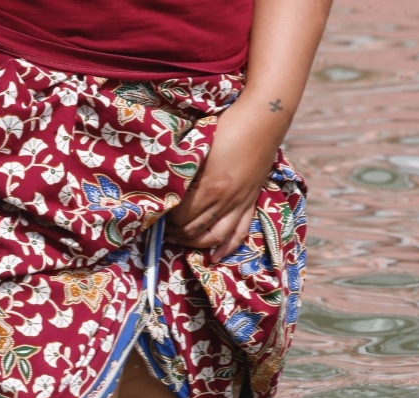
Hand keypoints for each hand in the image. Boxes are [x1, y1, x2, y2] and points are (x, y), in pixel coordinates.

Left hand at [164, 100, 279, 262]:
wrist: (263, 119)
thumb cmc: (226, 126)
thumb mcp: (199, 146)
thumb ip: (185, 169)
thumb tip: (165, 183)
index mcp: (210, 186)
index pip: (180, 215)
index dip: (165, 218)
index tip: (155, 213)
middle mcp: (225, 201)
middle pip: (194, 230)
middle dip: (174, 233)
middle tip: (161, 229)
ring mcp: (240, 203)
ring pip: (215, 237)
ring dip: (194, 244)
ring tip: (179, 241)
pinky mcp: (250, 202)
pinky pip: (240, 233)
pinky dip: (227, 248)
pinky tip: (215, 258)